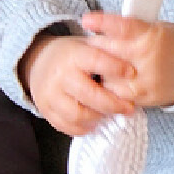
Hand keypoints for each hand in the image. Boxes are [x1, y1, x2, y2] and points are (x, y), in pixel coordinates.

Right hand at [22, 32, 137, 135]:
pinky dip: (83, 128)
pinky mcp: (45, 110)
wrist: (38, 62)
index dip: (116, 68)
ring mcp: (50, 94)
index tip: (132, 73)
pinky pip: (66, 126)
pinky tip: (94, 122)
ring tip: (109, 114)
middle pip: (90, 95)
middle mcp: (60, 75)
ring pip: (79, 115)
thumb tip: (135, 65)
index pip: (96, 61)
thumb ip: (107, 53)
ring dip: (98, 117)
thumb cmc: (72, 55)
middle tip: (129, 108)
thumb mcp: (86, 45)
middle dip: (113, 104)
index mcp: (73, 55)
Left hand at [79, 14, 173, 108]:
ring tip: (106, 65)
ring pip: (107, 76)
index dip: (103, 23)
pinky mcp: (144, 96)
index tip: (86, 20)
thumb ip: (126, 28)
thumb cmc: (165, 45)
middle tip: (92, 46)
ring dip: (101, 71)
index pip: (123, 27)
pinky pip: (116, 94)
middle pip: (108, 52)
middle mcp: (148, 57)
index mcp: (150, 35)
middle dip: (95, 48)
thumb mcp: (151, 28)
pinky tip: (114, 81)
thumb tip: (97, 22)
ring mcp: (146, 79)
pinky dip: (110, 88)